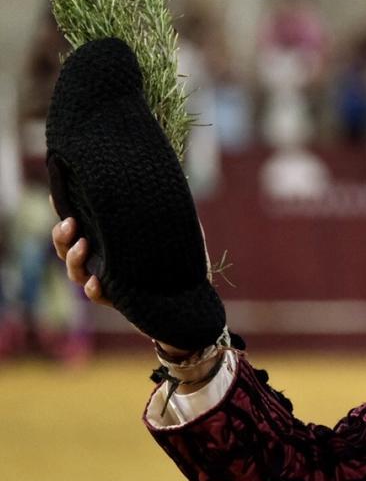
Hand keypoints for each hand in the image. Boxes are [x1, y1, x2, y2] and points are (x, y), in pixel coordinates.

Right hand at [52, 209, 214, 360]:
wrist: (195, 293)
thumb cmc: (182, 256)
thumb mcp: (174, 226)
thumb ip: (164, 207)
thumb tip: (158, 181)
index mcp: (109, 242)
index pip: (78, 229)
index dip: (63, 214)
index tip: (55, 200)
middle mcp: (103, 261)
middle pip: (67, 250)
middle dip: (61, 237)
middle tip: (70, 223)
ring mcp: (109, 281)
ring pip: (77, 273)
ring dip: (74, 259)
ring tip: (83, 245)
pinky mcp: (120, 300)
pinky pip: (99, 297)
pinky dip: (94, 290)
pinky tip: (96, 282)